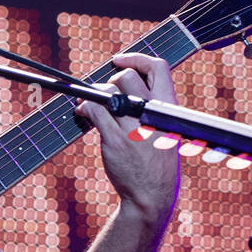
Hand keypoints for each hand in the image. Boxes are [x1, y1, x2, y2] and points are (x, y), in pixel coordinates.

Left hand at [73, 52, 180, 223]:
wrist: (152, 193)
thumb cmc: (156, 160)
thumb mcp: (165, 129)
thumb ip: (150, 107)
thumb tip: (123, 84)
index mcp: (168, 107)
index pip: (158, 67)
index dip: (136, 58)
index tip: (119, 60)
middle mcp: (152, 113)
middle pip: (126, 76)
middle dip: (110, 81)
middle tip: (104, 93)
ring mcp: (133, 126)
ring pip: (107, 91)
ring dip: (92, 95)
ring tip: (87, 104)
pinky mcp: (115, 140)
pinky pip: (94, 111)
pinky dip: (83, 108)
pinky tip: (82, 113)